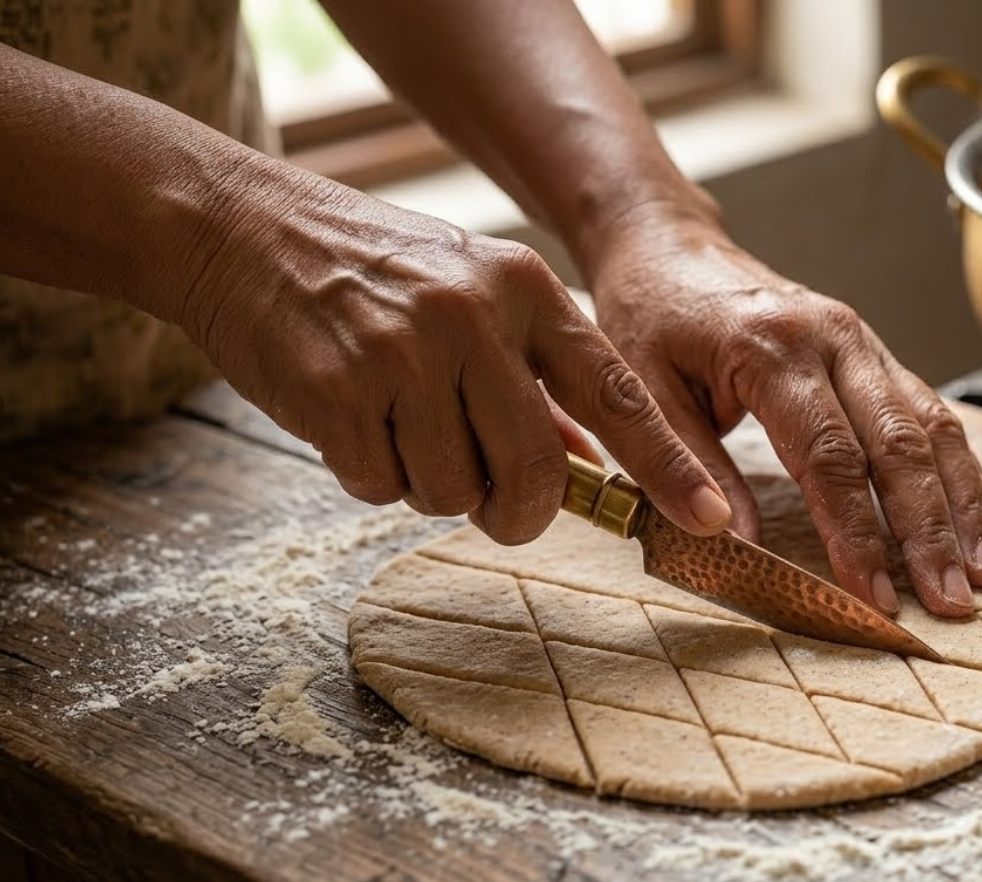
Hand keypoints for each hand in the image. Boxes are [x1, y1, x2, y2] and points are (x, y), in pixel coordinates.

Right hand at [172, 169, 731, 542]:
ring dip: (427, 482)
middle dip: (518, 510)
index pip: (616, 393)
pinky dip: (366, 471)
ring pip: (453, 491)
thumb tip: (588, 464)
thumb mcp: (471, 292)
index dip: (668, 466)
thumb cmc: (368, 271)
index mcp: (524, 288)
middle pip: (536, 472)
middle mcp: (473, 316)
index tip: (712, 518)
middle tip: (493, 504)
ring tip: (394, 417)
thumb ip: (534, 374)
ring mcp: (403, 353)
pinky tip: (347, 414)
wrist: (236, 228)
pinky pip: (380, 486)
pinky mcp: (336, 392)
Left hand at [590, 211, 981, 617]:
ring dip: (962, 505)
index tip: (875, 597)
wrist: (668, 244)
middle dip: (929, 531)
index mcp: (771, 348)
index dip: (857, 533)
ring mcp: (863, 340)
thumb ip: (687, 466)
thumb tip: (736, 544)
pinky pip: (933, 412)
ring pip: (933, 427)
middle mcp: (833, 338)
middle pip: (899, 444)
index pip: (829, 455)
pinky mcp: (875, 351)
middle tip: (951, 601)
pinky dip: (964, 470)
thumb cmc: (650, 316)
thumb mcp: (644, 390)